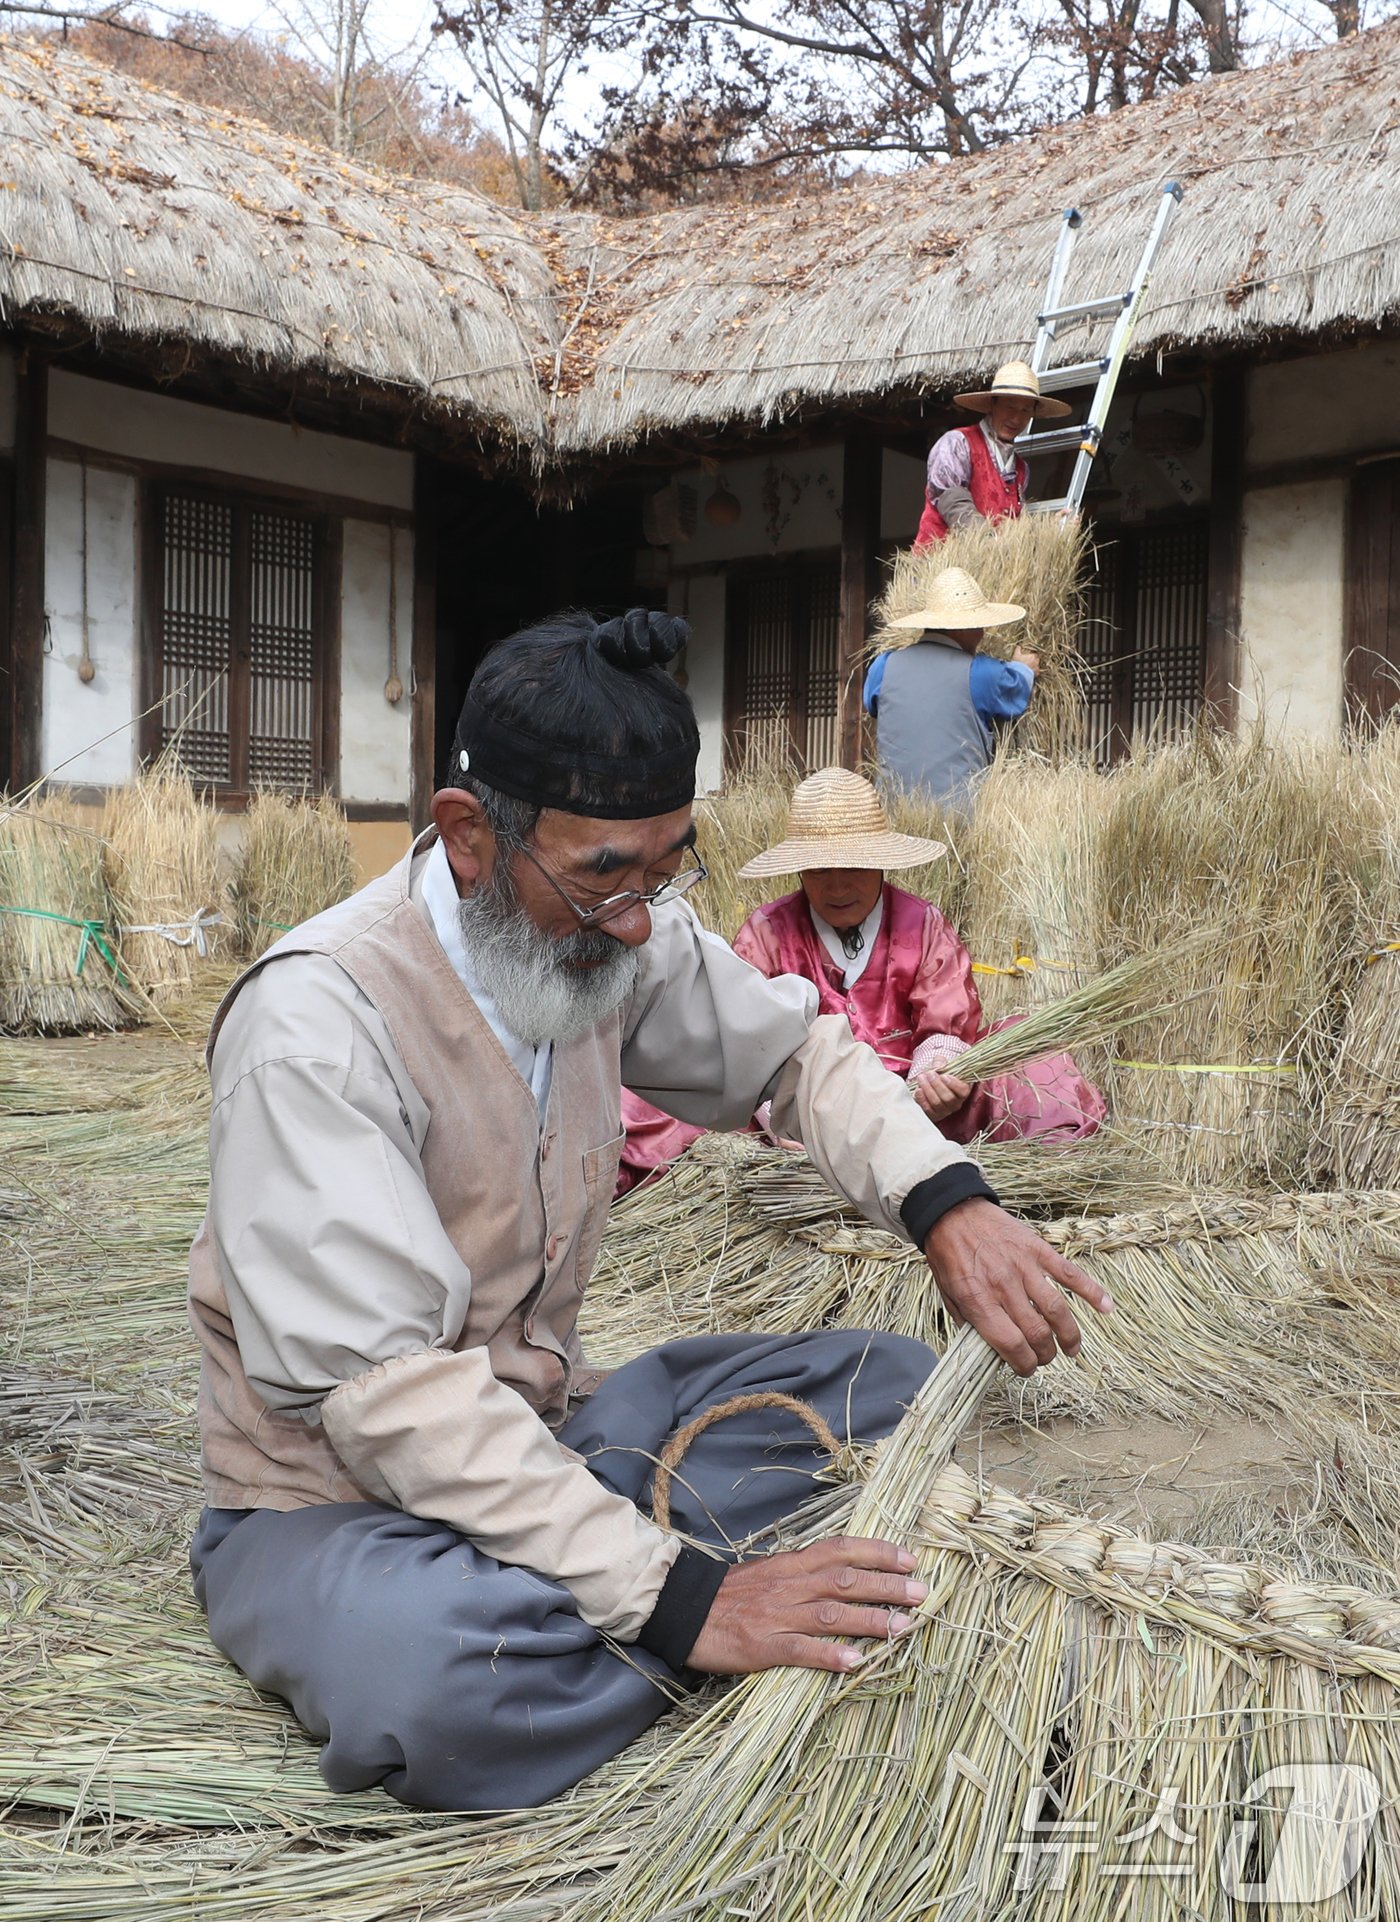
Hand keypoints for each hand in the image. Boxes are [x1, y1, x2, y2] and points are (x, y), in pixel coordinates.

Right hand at [685, 1536, 926, 1674]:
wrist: (684, 1610)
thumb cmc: (733, 1593)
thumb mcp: (771, 1571)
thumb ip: (806, 1572)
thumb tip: (847, 1572)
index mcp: (792, 1564)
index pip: (841, 1549)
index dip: (877, 1552)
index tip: (910, 1558)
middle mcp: (790, 1585)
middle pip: (844, 1580)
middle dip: (886, 1585)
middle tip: (922, 1593)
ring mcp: (778, 1616)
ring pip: (831, 1614)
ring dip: (870, 1621)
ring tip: (903, 1629)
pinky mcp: (763, 1646)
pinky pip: (801, 1651)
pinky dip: (829, 1656)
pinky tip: (855, 1663)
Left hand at [911, 1065, 971, 1121]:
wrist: (931, 1082)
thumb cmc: (940, 1073)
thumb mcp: (942, 1064)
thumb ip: (941, 1062)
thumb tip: (937, 1065)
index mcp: (963, 1090)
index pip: (963, 1091)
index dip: (954, 1084)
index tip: (944, 1076)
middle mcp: (956, 1103)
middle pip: (948, 1098)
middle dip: (937, 1085)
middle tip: (929, 1074)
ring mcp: (945, 1110)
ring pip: (937, 1103)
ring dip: (927, 1089)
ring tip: (921, 1078)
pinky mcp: (934, 1115)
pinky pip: (928, 1109)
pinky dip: (922, 1099)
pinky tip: (918, 1090)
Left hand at [922, 1197, 1111, 1376]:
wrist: (952, 1213)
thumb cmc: (948, 1257)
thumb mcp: (947, 1296)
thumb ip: (971, 1324)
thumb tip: (993, 1350)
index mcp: (978, 1300)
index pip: (1011, 1345)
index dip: (1023, 1365)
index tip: (1026, 1369)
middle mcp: (1004, 1286)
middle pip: (1037, 1333)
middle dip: (1045, 1354)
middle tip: (1044, 1358)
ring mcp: (1024, 1267)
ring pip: (1057, 1310)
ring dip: (1069, 1336)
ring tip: (1071, 1349)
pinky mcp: (1038, 1250)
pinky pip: (1069, 1274)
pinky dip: (1092, 1291)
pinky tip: (1106, 1308)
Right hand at [1012, 645, 1040, 671]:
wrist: (1019, 673)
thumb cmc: (1018, 663)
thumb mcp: (1016, 655)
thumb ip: (1017, 650)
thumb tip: (1018, 646)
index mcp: (1032, 656)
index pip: (1035, 654)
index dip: (1032, 656)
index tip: (1029, 657)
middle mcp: (1036, 662)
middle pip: (1037, 660)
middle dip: (1034, 661)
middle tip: (1030, 662)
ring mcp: (1036, 668)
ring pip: (1037, 666)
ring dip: (1034, 667)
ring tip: (1030, 668)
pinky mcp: (1036, 674)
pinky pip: (1037, 673)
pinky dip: (1035, 673)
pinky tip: (1031, 673)